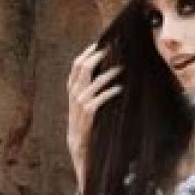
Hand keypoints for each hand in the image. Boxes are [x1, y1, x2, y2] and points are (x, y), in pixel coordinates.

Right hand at [67, 43, 122, 178]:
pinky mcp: (87, 117)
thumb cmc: (87, 127)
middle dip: (96, 56)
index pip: (76, 65)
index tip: (102, 42)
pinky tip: (120, 88)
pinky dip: (109, 92)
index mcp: (71, 91)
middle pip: (81, 68)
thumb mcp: (86, 106)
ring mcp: (78, 106)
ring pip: (91, 82)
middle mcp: (73, 96)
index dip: (88, 53)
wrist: (79, 151)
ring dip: (108, 73)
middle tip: (112, 48)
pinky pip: (98, 100)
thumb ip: (92, 89)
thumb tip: (109, 72)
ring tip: (122, 67)